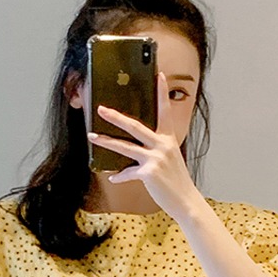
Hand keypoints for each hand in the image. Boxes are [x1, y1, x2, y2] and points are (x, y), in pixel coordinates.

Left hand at [86, 72, 201, 220]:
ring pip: (125, 147)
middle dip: (116, 117)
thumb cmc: (176, 181)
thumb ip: (156, 150)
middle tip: (102, 109)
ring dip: (106, 141)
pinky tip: (113, 177)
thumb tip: (135, 149)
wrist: (185, 201)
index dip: (163, 93)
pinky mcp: (148, 173)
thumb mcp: (170, 159)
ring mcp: (155, 159)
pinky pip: (128, 172)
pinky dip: (119, 175)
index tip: (159, 75)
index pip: (165, 111)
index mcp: (169, 139)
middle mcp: (162, 145)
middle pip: (135, 126)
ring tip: (92, 136)